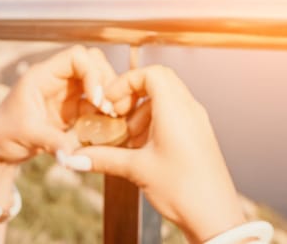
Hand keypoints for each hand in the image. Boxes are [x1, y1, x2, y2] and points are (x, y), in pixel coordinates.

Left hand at [0, 45, 117, 163]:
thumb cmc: (4, 134)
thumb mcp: (27, 135)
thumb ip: (51, 141)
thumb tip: (71, 154)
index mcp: (42, 76)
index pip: (76, 57)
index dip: (92, 73)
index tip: (96, 98)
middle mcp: (56, 79)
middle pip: (92, 63)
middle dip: (106, 81)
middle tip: (110, 107)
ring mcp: (66, 93)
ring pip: (98, 81)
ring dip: (109, 96)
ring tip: (113, 116)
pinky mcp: (72, 109)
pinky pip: (96, 103)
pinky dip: (105, 111)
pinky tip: (109, 125)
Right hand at [71, 65, 245, 242]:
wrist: (215, 217)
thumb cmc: (185, 191)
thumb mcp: (137, 170)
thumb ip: (103, 158)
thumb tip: (76, 156)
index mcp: (176, 111)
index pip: (151, 73)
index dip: (126, 82)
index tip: (111, 100)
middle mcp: (189, 110)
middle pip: (159, 81)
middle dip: (132, 93)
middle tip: (117, 113)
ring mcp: (196, 121)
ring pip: (165, 97)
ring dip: (141, 109)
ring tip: (128, 134)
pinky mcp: (198, 134)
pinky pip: (173, 114)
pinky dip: (153, 120)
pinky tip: (142, 145)